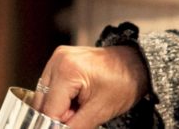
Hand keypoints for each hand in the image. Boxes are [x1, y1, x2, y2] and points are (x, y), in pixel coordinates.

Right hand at [33, 45, 149, 128]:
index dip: (56, 125)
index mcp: (67, 70)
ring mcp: (57, 58)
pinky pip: (50, 86)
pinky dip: (60, 98)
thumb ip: (74, 127)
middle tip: (80, 116)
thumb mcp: (100, 111)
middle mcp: (58, 60)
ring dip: (58, 108)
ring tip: (80, 107)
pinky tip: (77, 99)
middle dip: (58, 116)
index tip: (71, 126)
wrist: (136, 64)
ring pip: (44, 95)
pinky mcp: (60, 60)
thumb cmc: (124, 83)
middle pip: (42, 102)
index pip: (49, 109)